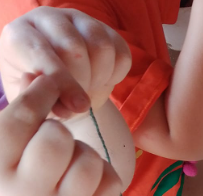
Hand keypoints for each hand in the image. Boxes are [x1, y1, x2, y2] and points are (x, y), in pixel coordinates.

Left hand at [0, 7, 130, 117]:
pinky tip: (101, 81)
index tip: (79, 107)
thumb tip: (58, 99)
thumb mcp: (33, 105)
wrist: (64, 95)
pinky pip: (120, 52)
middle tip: (79, 102)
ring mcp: (76, 20)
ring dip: (100, 78)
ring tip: (89, 90)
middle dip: (82, 82)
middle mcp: (46, 19)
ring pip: (101, 47)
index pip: (40, 52)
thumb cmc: (42, 99)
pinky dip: (115, 75)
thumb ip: (38, 100)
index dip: (60, 82)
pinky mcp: (105, 29)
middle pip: (73, 48)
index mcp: (19, 36)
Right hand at [0, 75, 121, 195]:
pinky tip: (88, 178)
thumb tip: (35, 77)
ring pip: (88, 161)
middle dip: (58, 130)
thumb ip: (10, 125)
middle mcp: (26, 195)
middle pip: (57, 138)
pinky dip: (105, 174)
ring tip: (70, 162)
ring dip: (84, 153)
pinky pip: (110, 185)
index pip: (20, 119)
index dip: (39, 92)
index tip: (49, 83)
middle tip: (52, 141)